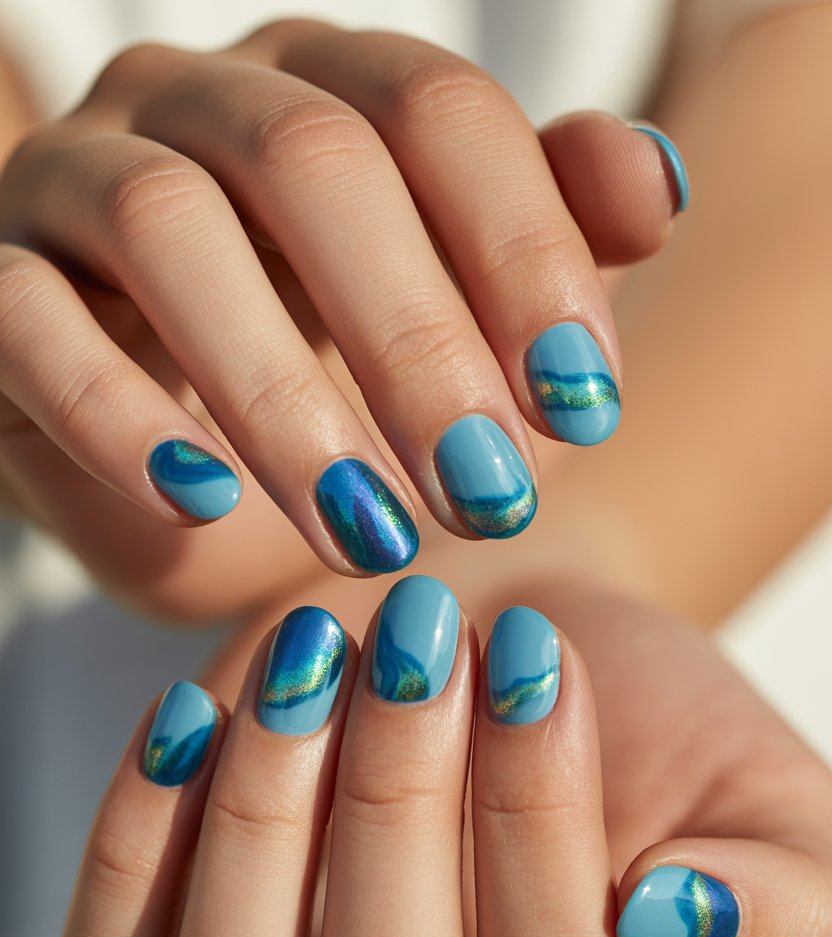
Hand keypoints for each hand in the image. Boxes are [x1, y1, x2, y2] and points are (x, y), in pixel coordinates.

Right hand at [0, 20, 682, 616]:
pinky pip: (28, 320)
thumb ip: (550, 242)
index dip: (523, 250)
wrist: (164, 449)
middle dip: (417, 339)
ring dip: (280, 393)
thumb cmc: (325, 380)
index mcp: (326, 92)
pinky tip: (200, 499)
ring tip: (368, 531)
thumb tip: (660, 186)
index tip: (584, 403)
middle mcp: (199, 103)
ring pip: (168, 229)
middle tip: (486, 493)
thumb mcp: (453, 322)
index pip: (439, 113)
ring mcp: (78, 179)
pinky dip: (113, 413)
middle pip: (315, 162)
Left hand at [62, 573, 826, 936]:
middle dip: (394, 803)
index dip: (538, 822)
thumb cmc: (649, 731)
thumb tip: (675, 930)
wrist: (518, 661)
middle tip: (421, 636)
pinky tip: (203, 713)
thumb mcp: (770, 809)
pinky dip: (143, 841)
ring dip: (267, 816)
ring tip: (320, 660)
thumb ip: (785, 910)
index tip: (529, 657)